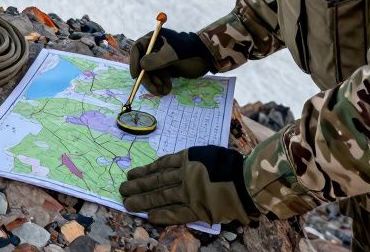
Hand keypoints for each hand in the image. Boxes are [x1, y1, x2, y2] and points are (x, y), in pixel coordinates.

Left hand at [120, 146, 256, 225]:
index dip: (144, 171)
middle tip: (122, 190)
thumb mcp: (209, 153)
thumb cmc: (232, 163)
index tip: (131, 174)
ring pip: (161, 196)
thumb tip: (181, 164)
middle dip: (138, 186)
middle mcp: (184, 175)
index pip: (160, 166)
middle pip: (156, 181)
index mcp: (188, 158)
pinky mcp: (198, 208)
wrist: (248, 180)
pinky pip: (176, 213)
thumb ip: (194, 159)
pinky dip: (162, 215)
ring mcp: (190, 192)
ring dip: (143, 200)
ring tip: (128, 203)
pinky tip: (149, 216)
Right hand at [128, 28, 214, 95]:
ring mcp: (161, 59)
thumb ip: (157, 59)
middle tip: (153, 89)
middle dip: (147, 78)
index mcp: (154, 39)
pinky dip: (161, 85)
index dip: (134, 62)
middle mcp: (155, 48)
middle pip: (142, 64)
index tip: (135, 75)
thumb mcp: (173, 54)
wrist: (207, 57)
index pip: (137, 48)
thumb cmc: (190, 51)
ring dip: (155, 84)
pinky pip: (159, 78)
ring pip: (150, 74)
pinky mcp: (167, 69)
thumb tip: (141, 65)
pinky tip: (168, 89)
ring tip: (163, 92)